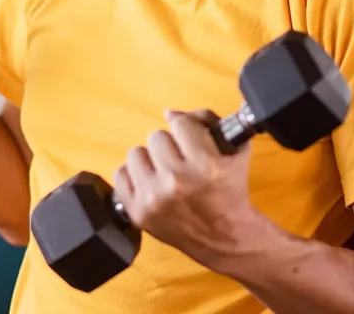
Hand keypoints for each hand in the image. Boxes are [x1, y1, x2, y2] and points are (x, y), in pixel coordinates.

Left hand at [112, 109, 260, 268]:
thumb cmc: (229, 191)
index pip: (180, 123)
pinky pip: (120, 174)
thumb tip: (169, 114)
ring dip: (150, 161)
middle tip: (182, 162)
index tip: (193, 142)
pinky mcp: (137, 212)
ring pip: (136, 153)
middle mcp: (177, 182)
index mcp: (205, 166)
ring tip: (165, 174)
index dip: (188, 131)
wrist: (226, 239)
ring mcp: (154, 199)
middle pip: (156, 137)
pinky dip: (134, 178)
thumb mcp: (233, 151)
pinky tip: (151, 185)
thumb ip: (206, 121)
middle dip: (170, 147)